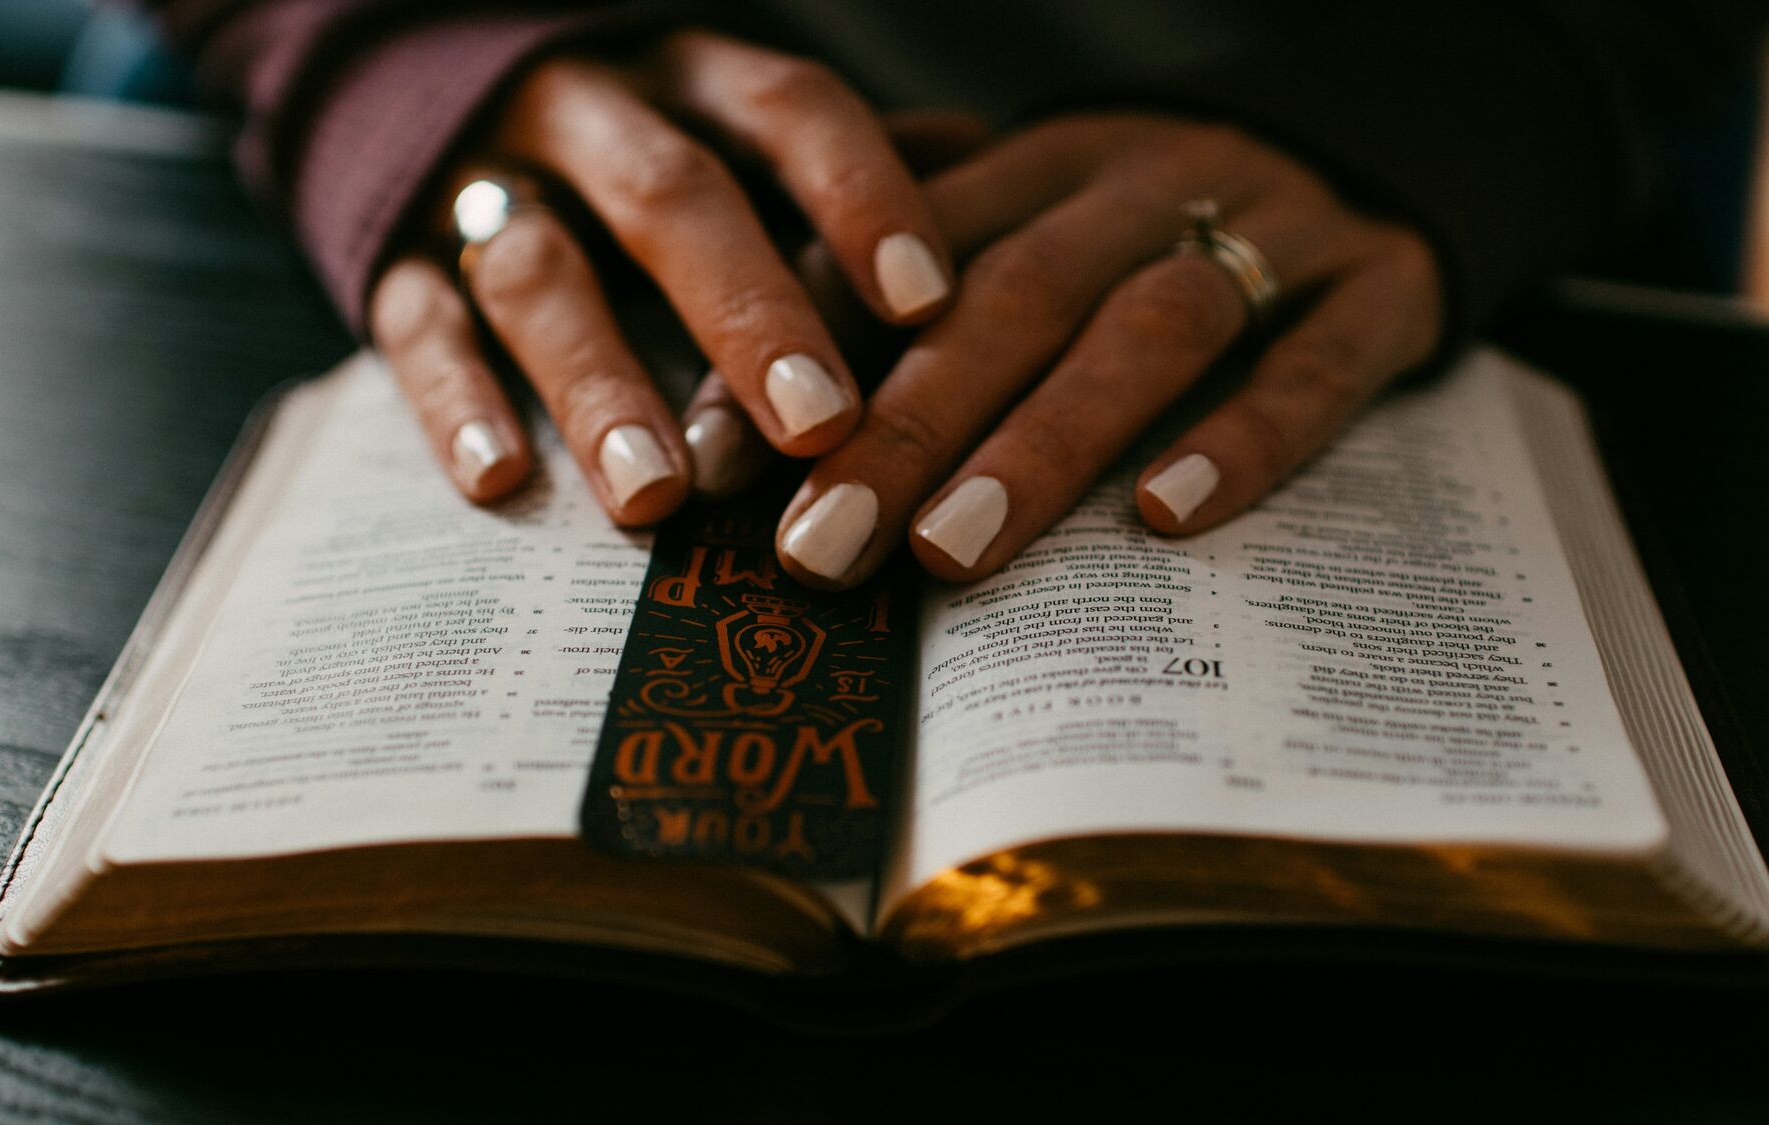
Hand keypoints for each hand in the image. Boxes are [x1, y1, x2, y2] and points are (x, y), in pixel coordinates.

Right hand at [365, 30, 955, 522]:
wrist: (434, 98)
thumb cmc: (647, 153)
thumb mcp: (743, 139)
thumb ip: (844, 174)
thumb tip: (991, 177)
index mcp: (695, 81)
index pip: (789, 109)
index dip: (860, 194)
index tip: (928, 302)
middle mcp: (591, 119)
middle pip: (671, 195)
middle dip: (747, 310)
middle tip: (819, 424)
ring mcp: (483, 184)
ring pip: (537, 268)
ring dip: (599, 381)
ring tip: (660, 495)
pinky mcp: (394, 258)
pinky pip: (415, 323)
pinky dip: (454, 401)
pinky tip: (502, 484)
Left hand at [769, 114, 1444, 585]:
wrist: (1375, 139)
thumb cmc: (1159, 224)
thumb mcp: (1041, 213)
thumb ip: (911, 283)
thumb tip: (744, 393)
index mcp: (1045, 164)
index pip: (906, 250)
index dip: (807, 348)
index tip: (724, 460)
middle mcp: (1143, 186)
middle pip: (1014, 295)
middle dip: (908, 423)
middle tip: (823, 545)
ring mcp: (1267, 233)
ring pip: (1148, 327)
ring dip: (1045, 440)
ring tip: (953, 550)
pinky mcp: (1377, 289)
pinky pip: (1315, 363)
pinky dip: (1242, 437)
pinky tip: (1167, 515)